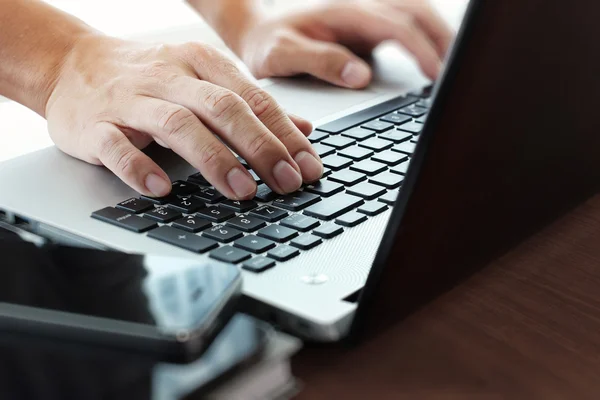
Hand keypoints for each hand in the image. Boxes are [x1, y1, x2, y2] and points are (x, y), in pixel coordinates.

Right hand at [45, 34, 321, 199]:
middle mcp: (169, 77)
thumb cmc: (148, 78)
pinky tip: (162, 189)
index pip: (252, 98)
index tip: (308, 167)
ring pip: (177, 125)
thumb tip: (303, 130)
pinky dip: (140, 167)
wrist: (72, 64)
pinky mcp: (95, 124)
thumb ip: (250, 106)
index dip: (284, 134)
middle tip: (287, 182)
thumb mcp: (202, 81)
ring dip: (214, 160)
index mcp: (200, 63)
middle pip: (223, 109)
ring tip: (244, 192)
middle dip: (260, 148)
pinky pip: (117, 146)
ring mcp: (130, 100)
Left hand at [227, 0, 452, 87]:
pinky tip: (435, 59)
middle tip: (462, 72)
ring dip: (440, 35)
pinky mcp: (368, 25)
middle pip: (417, 12)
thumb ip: (321, 62)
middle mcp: (360, 7)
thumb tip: (362, 76)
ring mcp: (366, 14)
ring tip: (457, 66)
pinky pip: (406, 24)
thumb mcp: (283, 55)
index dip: (422, 50)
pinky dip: (426, 37)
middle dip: (444, 39)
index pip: (397, 26)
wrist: (258, 29)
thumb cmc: (269, 44)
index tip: (437, 76)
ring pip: (416, 13)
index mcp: (344, 13)